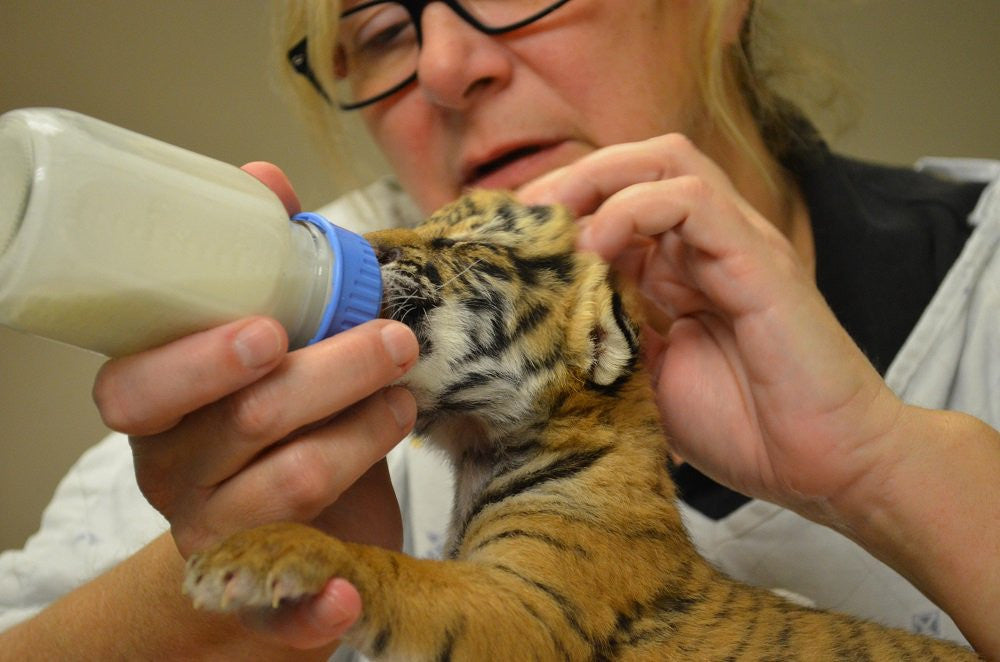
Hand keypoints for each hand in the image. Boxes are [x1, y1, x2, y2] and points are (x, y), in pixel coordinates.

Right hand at [92, 162, 418, 647]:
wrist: (274, 528)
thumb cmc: (270, 416)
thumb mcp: (260, 346)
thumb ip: (260, 266)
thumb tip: (264, 179)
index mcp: (159, 408)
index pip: (140, 387)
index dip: (199, 360)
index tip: (269, 330)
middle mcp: (174, 474)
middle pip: (244, 425)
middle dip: (328, 376)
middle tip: (392, 340)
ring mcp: (216, 536)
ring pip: (289, 487)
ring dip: (362, 436)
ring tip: (405, 400)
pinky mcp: (260, 595)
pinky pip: (280, 614)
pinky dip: (314, 608)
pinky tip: (345, 594)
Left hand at [518, 135, 904, 522]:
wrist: (824, 466)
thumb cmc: (741, 426)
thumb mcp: (644, 377)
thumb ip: (603, 334)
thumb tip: (537, 317)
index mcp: (678, 268)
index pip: (615, 199)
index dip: (558, 208)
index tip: (508, 241)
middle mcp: (706, 244)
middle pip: (637, 163)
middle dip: (571, 178)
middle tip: (521, 219)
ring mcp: (737, 245)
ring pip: (666, 162)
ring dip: (596, 180)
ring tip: (552, 222)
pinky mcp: (761, 260)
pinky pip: (695, 202)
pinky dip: (637, 208)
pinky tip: (599, 245)